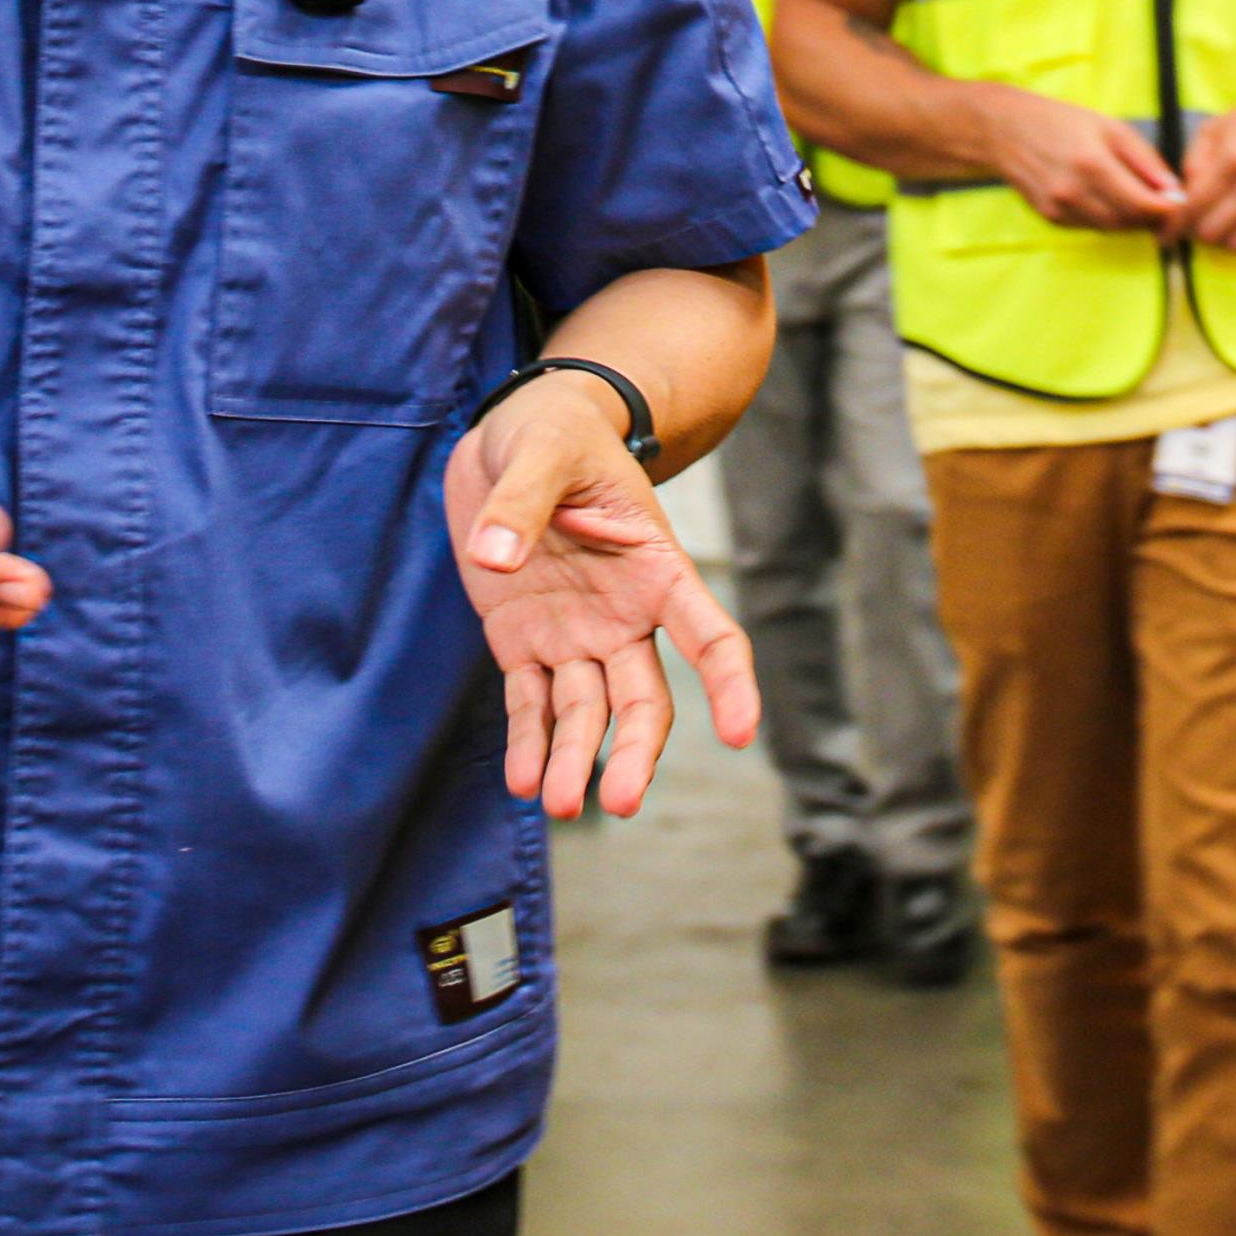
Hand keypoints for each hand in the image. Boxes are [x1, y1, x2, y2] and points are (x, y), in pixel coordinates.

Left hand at [447, 374, 762, 819]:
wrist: (513, 433)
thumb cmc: (552, 431)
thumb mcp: (542, 450)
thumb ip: (521, 504)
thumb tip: (495, 558)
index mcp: (655, 566)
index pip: (710, 634)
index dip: (730, 684)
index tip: (740, 734)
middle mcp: (624, 613)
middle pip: (646, 696)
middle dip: (637, 750)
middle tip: (622, 801)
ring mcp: (576, 632)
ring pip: (588, 710)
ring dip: (576, 757)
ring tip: (558, 804)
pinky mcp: (525, 640)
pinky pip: (531, 701)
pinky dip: (527, 741)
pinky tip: (522, 782)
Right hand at [985, 88, 1185, 230]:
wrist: (1006, 131)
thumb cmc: (1061, 122)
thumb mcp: (1109, 127)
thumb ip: (1144, 159)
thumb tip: (1173, 189)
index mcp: (1092, 163)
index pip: (1143, 205)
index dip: (1168, 210)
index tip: (1180, 203)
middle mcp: (1074, 192)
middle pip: (1129, 222)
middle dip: (1152, 216)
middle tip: (1163, 201)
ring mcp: (1060, 209)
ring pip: (1112, 229)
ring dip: (1131, 219)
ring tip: (1137, 197)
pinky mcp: (1052, 218)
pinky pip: (1092, 227)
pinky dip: (1108, 218)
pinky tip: (1108, 198)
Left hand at [1177, 81, 1235, 251]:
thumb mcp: (1219, 125)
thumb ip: (1195, 159)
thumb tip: (1183, 194)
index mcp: (1231, 155)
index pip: (1193, 205)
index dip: (1174, 225)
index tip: (1165, 233)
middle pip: (1209, 230)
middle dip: (1193, 231)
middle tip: (1189, 225)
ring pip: (1231, 239)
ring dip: (1215, 237)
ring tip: (1211, 225)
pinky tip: (1232, 227)